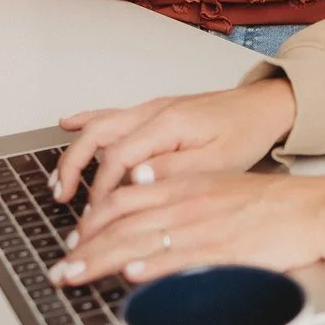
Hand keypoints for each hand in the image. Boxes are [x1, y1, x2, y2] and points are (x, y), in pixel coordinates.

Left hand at [50, 170, 324, 287]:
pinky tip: (131, 275)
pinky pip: (181, 259)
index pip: (124, 198)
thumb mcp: (215, 186)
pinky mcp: (222, 250)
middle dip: (86, 247)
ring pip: (142, 241)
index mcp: (184, 186)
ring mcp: (202, 227)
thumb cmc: (268, 203)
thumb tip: (142, 201)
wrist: (310, 208)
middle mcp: (187, 203)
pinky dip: (153, 267)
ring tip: (77, 274)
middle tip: (61, 266)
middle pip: (124, 222)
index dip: (93, 221)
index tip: (75, 240)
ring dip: (104, 260)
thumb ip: (178, 194)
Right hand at [51, 81, 297, 206]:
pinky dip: (86, 120)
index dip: (100, 190)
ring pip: (100, 125)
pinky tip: (67, 125)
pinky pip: (112, 114)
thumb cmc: (246, 133)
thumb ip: (174, 171)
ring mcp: (151, 109)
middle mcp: (153, 112)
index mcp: (167, 125)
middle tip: (62, 199)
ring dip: (76, 151)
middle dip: (74, 168)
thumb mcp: (217, 161)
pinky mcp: (154, 112)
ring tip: (60, 181)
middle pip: (97, 136)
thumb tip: (136, 180)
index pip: (118, 157)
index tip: (94, 218)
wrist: (264, 106)